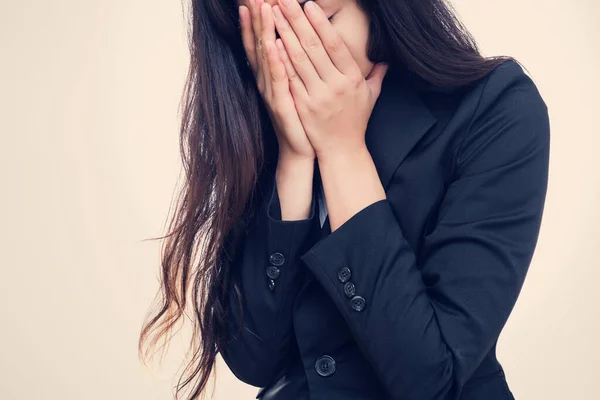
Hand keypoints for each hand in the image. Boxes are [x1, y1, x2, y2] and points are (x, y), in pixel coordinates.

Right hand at [239, 0, 314, 160]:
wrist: (302, 148)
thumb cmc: (303, 118)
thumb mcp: (301, 88)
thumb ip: (301, 67)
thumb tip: (306, 46)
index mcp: (273, 75)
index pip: (263, 42)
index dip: (258, 21)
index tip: (257, 0)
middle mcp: (267, 81)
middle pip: (260, 44)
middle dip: (258, 19)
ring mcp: (272, 92)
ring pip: (266, 57)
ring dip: (263, 32)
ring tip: (262, 9)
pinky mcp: (280, 104)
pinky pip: (277, 79)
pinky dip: (273, 61)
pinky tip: (272, 44)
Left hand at [272, 0, 388, 160]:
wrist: (342, 151)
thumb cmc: (355, 121)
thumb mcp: (371, 97)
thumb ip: (377, 75)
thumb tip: (384, 59)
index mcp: (352, 78)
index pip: (335, 44)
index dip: (321, 23)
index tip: (309, 4)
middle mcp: (336, 85)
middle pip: (313, 47)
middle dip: (296, 20)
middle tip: (283, 0)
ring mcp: (318, 96)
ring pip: (299, 60)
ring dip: (284, 34)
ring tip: (273, 14)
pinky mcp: (303, 107)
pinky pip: (290, 79)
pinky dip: (280, 61)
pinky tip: (271, 44)